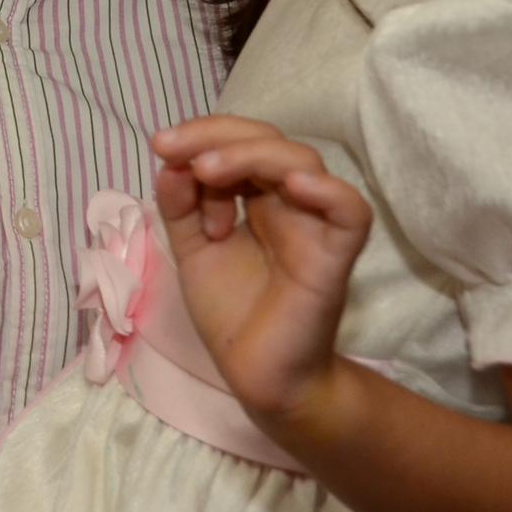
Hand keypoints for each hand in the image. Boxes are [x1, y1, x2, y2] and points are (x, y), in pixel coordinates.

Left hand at [151, 116, 371, 431]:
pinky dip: (327, 191)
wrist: (260, 377)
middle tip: (172, 150)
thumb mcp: (192, 250)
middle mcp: (288, 204)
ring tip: (207, 172)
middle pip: (270, 142)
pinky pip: (351, 213)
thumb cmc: (233, 311)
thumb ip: (179, 206)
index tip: (160, 146)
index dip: (203, 134)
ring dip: (252, 156)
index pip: (240, 142)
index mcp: (257, 198)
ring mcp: (314, 227)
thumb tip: (167, 161)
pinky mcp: (334, 258)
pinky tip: (291, 186)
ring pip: (304, 164)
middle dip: (218, 135)